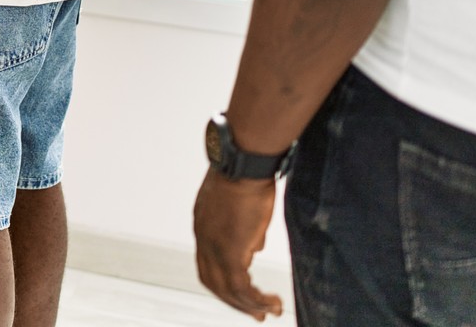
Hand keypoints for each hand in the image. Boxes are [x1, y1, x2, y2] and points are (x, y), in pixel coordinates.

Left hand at [193, 170, 285, 319]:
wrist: (244, 164)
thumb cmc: (247, 177)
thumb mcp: (243, 207)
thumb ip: (246, 231)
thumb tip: (255, 248)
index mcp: (203, 227)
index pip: (208, 264)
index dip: (223, 282)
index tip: (242, 295)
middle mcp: (203, 239)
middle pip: (213, 282)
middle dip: (234, 302)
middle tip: (256, 314)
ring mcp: (213, 246)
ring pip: (227, 290)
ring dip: (248, 305)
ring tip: (269, 312)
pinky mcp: (229, 251)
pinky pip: (241, 287)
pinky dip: (256, 299)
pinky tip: (272, 303)